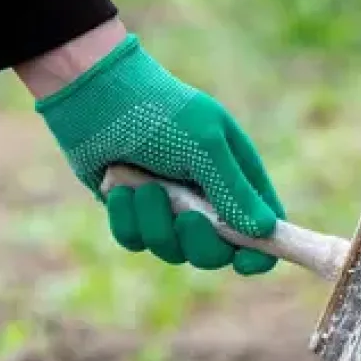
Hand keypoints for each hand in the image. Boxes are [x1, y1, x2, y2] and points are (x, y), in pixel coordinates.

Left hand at [31, 31, 286, 275]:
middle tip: (187, 218)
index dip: (260, 254)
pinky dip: (127, 219)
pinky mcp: (133, 214)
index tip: (243, 262)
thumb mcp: (205, 146)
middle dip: (199, 242)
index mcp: (236, 178)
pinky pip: (135, 241)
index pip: (264, 231)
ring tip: (143, 187)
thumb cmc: (160, 113)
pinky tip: (120, 188)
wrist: (97, 97)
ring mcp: (169, 210)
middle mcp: (206, 199)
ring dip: (156, 223)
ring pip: (172, 251)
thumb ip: (234, 190)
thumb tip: (264, 231)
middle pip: (217, 253)